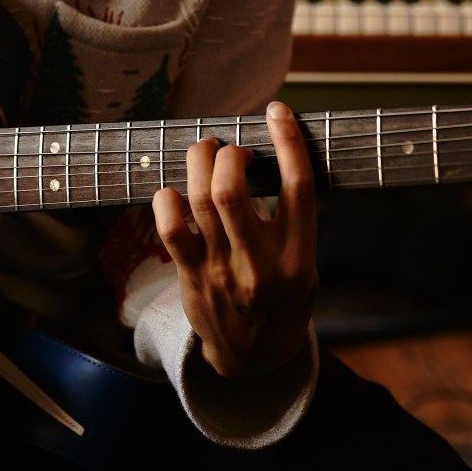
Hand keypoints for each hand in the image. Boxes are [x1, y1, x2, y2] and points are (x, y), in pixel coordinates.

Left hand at [151, 102, 317, 378]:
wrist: (255, 358)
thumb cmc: (283, 298)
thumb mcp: (304, 264)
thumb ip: (290, 220)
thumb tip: (268, 155)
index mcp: (298, 258)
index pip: (297, 188)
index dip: (288, 142)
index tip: (277, 112)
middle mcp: (260, 265)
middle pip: (232, 191)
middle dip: (226, 155)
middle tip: (230, 149)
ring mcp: (221, 272)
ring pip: (199, 201)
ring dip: (198, 163)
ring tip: (205, 152)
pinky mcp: (192, 278)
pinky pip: (170, 229)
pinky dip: (167, 199)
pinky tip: (176, 191)